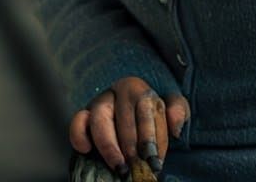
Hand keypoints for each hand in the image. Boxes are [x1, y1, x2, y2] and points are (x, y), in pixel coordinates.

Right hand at [69, 77, 189, 176]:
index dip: (149, 137)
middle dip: (130, 146)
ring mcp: (98, 103)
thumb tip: (175, 127)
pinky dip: (78, 134)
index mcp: (138, 89)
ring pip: (99, 119)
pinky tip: (86, 150)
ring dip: (108, 145)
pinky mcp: (85, 115)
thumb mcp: (172, 105)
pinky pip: (78, 121)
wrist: (136, 108)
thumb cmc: (155, 112)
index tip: (154, 160)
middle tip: (137, 167)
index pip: (145, 112)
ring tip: (119, 167)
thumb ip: (178, 110)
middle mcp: (116, 92)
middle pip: (122, 117)